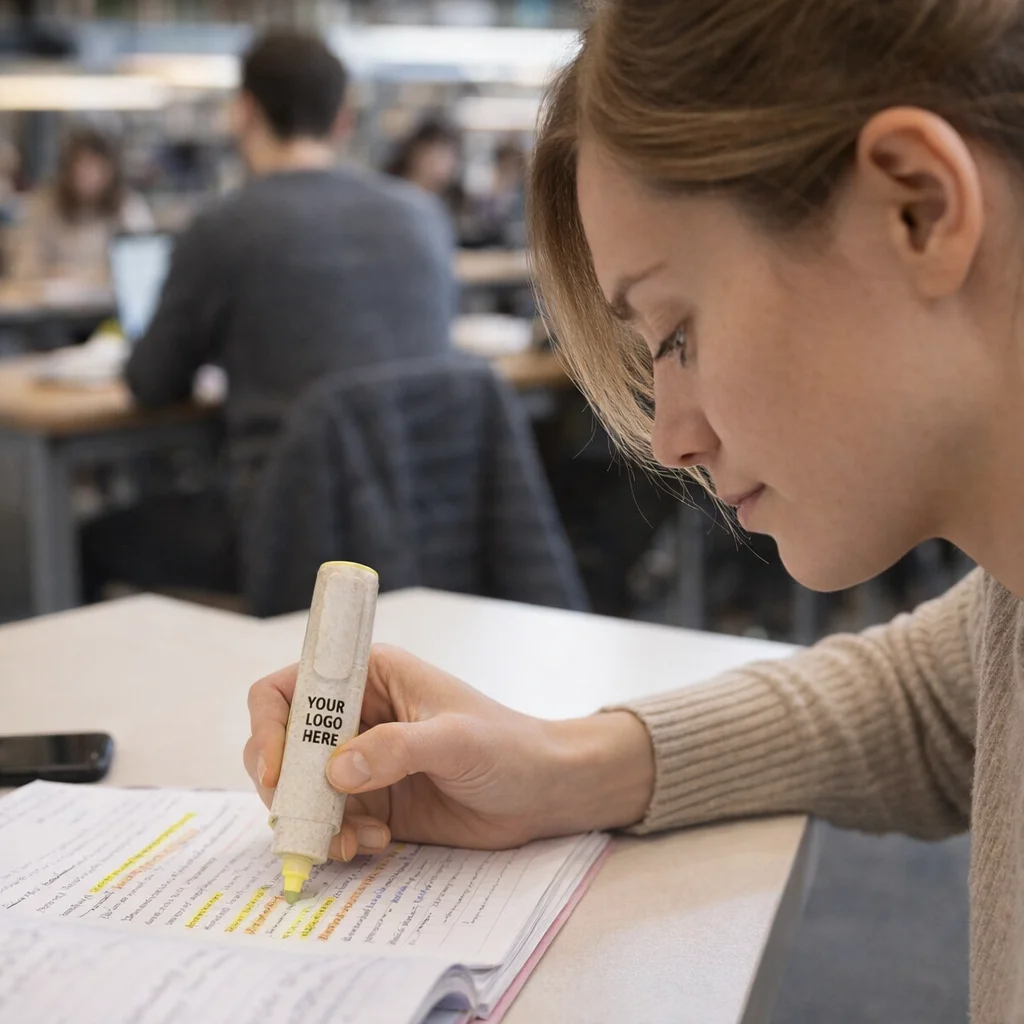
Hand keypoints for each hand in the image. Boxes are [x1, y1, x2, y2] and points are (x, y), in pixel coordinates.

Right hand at [243, 645, 653, 861]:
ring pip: (300, 791)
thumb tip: (335, 771)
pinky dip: (337, 839)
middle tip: (306, 820)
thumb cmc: (508, 746)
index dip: (270, 726)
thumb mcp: (456, 740)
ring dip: (312, 821)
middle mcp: (355, 716)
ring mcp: (360, 761)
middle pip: (282, 745)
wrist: (543, 792)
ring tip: (352, 840)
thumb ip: (397, 748)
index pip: (290, 688)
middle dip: (284, 786)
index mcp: (368, 676)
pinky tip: (374, 844)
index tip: (275, 770)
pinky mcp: (372, 802)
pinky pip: (329, 823)